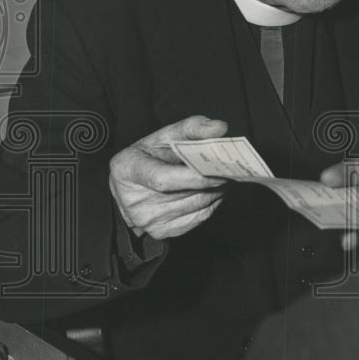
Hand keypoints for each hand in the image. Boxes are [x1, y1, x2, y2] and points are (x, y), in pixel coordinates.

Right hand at [109, 116, 227, 239]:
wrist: (128, 188)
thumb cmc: (149, 156)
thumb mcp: (163, 136)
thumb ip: (192, 127)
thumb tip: (219, 128)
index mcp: (127, 169)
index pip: (163, 179)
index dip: (194, 177)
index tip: (218, 169)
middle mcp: (134, 199)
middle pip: (186, 193)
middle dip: (214, 180)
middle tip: (231, 167)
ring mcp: (148, 219)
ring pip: (197, 206)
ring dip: (217, 191)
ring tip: (224, 175)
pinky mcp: (162, 231)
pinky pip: (199, 218)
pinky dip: (212, 203)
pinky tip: (214, 190)